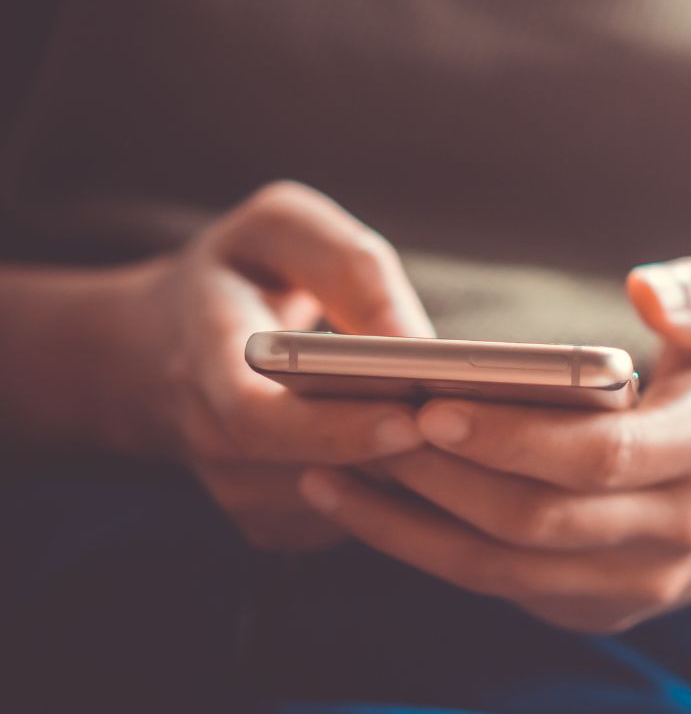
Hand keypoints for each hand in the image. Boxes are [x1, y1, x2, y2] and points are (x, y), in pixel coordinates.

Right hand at [123, 181, 432, 551]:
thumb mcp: (279, 228)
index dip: (334, 425)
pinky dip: (401, 494)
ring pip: (340, 504)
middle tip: (469, 434)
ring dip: (407, 479)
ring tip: (471, 440)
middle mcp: (208, 435)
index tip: (410, 415)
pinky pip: (349, 521)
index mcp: (200, 352)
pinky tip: (442, 455)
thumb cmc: (240, 272)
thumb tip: (416, 342)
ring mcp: (235, 490)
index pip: (257, 414)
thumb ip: (347, 268)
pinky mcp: (268, 521)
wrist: (161, 346)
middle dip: (394, 454)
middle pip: (307, 470)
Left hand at [299, 257, 690, 630]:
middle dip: (441, 479)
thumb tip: (644, 288)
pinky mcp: (601, 607)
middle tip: (359, 427)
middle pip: (539, 521)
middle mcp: (678, 531)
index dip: (513, 436)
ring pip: (508, 570)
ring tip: (331, 473)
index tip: (430, 403)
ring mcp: (639, 582)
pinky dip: (431, 553)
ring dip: (413, 529)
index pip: (602, 456)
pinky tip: (372, 508)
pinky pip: (504, 589)